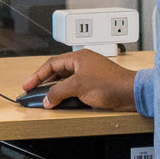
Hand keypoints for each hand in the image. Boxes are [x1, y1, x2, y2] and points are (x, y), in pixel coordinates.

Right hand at [22, 48, 137, 111]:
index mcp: (78, 57)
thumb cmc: (111, 84)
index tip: (28, 85)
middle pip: (58, 72)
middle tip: (33, 91)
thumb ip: (59, 92)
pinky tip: (62, 101)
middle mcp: (83, 63)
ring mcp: (89, 74)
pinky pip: (74, 88)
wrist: (130, 93)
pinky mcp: (95, 85)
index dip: (38, 75)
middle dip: (44, 82)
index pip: (52, 64)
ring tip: (46, 99)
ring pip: (66, 81)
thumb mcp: (78, 86)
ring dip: (56, 90)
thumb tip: (47, 98)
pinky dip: (66, 94)